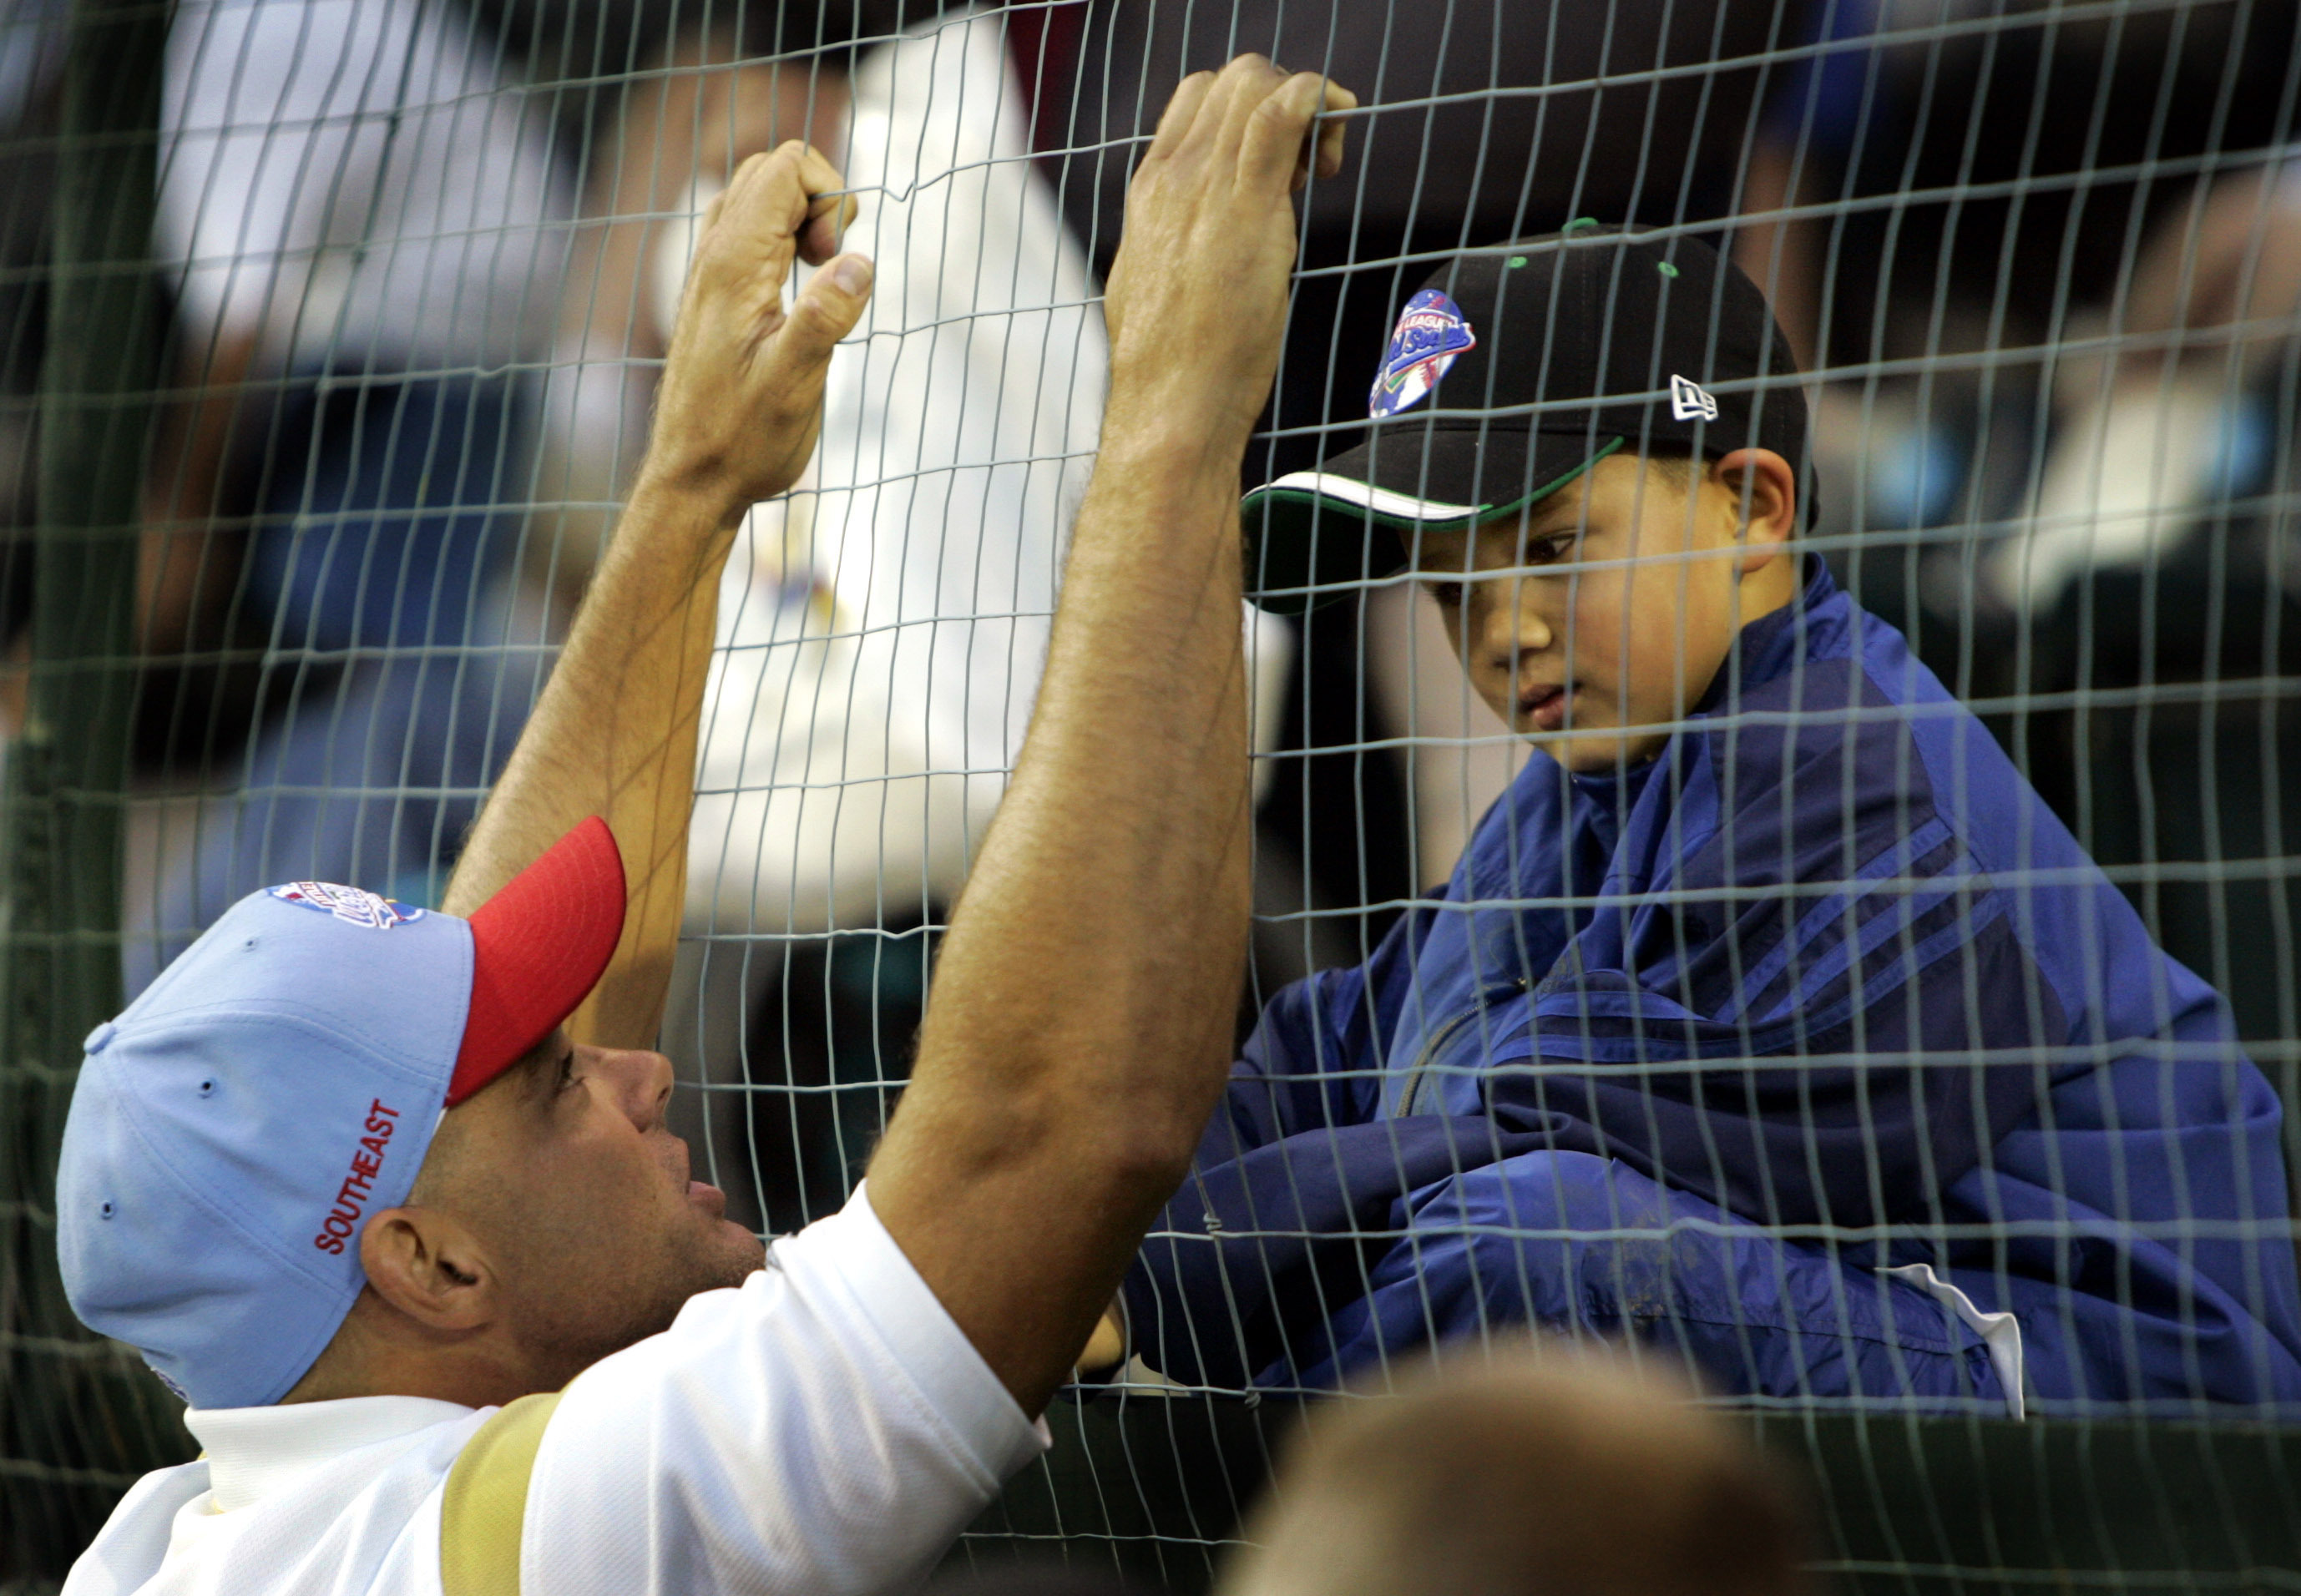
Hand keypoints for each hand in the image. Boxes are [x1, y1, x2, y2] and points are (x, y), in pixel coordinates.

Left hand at [637, 141, 872, 521]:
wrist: (693, 480)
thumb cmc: (743, 441)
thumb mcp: (794, 386)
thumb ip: (825, 319)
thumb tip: (859, 264)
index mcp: (733, 267)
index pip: (784, 168)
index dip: (828, 195)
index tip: (836, 258)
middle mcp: (714, 258)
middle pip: (769, 170)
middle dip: (817, 197)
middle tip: (831, 262)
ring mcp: (710, 275)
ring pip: (757, 198)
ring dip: (801, 218)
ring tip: (820, 274)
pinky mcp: (716, 296)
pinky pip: (749, 234)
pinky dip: (784, 241)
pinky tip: (799, 292)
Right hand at [1101, 58, 1354, 452]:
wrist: (1168, 408)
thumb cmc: (1172, 370)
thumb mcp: (1157, 291)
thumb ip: (1174, 252)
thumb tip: (1192, 258)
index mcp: (1150, 193)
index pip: (1198, 97)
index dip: (1248, 110)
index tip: (1282, 168)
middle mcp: (1173, 177)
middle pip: (1232, 80)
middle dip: (1284, 101)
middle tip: (1311, 171)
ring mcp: (1206, 189)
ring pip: (1256, 83)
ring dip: (1308, 108)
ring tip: (1321, 172)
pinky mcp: (1247, 211)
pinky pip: (1282, 113)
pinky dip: (1318, 97)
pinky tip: (1341, 119)